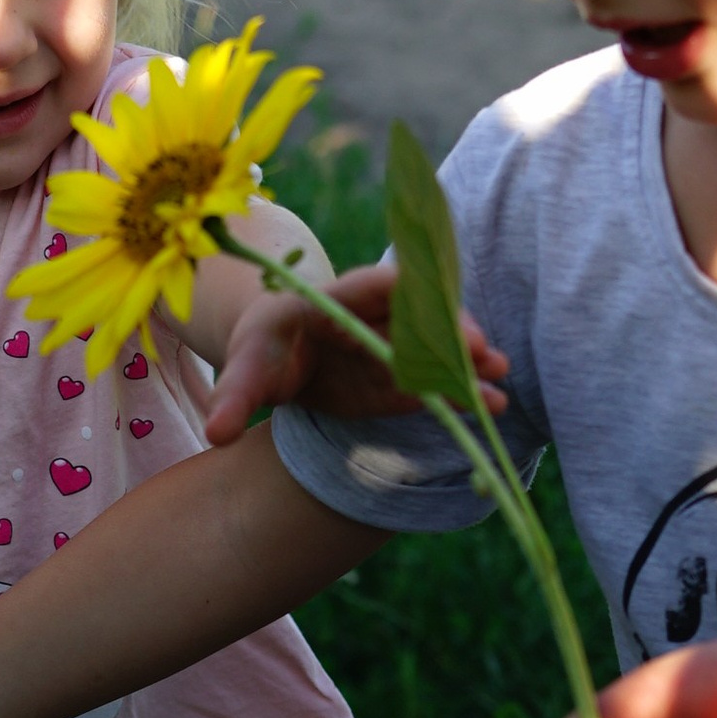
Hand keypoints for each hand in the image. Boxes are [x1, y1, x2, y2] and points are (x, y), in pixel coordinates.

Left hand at [199, 259, 510, 445]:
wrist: (275, 362)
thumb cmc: (258, 351)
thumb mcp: (243, 368)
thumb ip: (234, 396)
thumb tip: (217, 433)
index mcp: (333, 300)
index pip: (374, 285)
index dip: (407, 293)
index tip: (434, 305)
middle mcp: (372, 318)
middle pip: (417, 315)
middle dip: (450, 331)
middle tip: (480, 351)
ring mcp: (391, 348)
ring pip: (435, 349)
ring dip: (467, 362)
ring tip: (499, 382)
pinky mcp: (400, 379)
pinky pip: (436, 382)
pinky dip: (462, 392)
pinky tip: (491, 406)